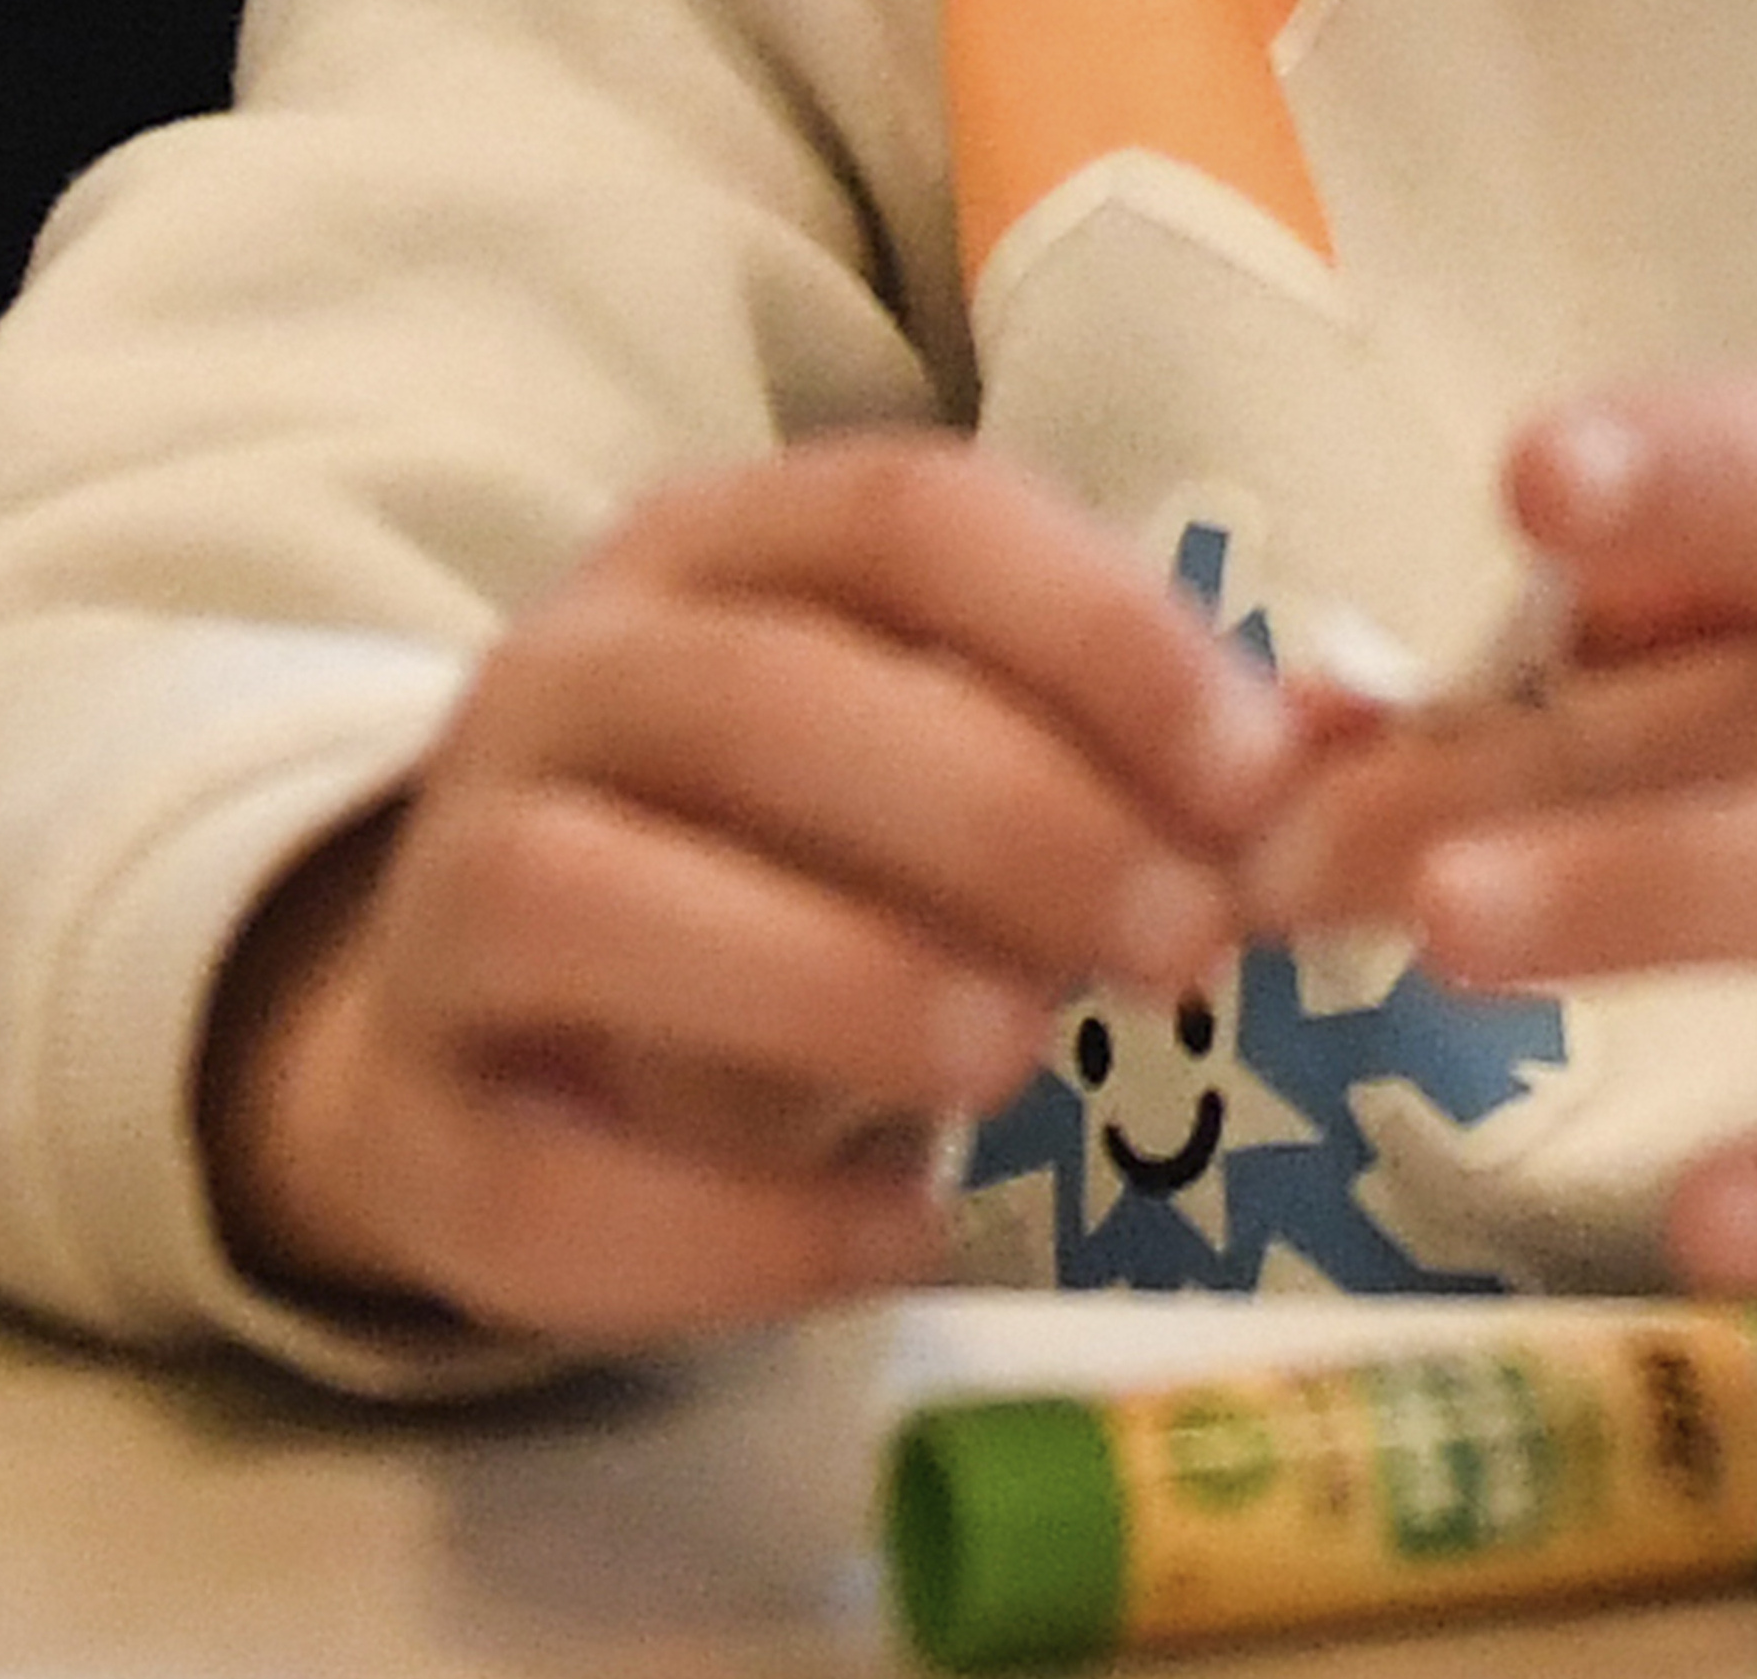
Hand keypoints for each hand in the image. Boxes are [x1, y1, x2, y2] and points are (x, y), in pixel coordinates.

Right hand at [205, 436, 1304, 1343]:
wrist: (523, 1023)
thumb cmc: (809, 840)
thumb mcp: (977, 745)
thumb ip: (1158, 737)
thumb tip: (1353, 738)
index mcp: (726, 547)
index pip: (913, 518)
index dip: (1100, 634)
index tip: (1260, 778)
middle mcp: (560, 683)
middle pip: (758, 698)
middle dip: (1002, 817)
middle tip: (1185, 946)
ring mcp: (443, 899)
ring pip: (582, 895)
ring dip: (834, 979)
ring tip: (1022, 1063)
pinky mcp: (403, 1127)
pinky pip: (536, 1181)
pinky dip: (735, 1226)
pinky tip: (907, 1239)